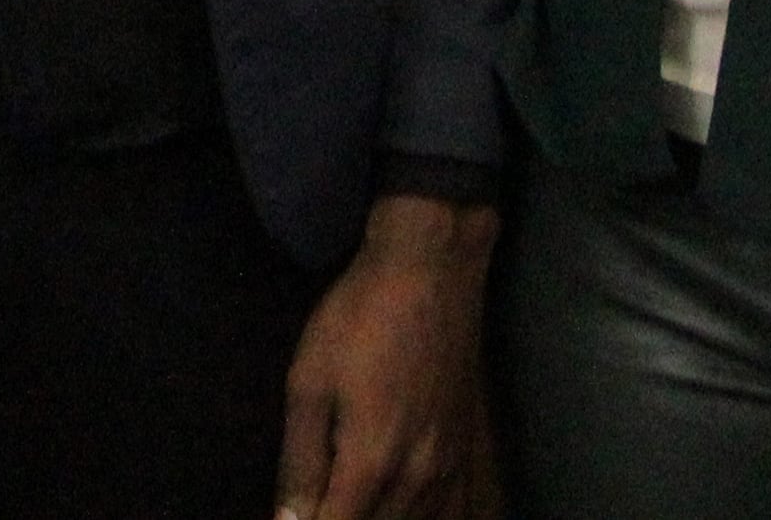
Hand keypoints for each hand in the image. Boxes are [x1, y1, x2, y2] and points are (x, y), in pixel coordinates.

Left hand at [274, 193, 491, 519]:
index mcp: (373, 464)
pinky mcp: (469, 453)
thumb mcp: (309, 383)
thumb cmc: (358, 319)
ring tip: (349, 504)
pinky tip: (406, 513)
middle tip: (316, 506)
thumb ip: (301, 462)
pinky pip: (456, 513)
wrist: (432, 274)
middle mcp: (420, 480)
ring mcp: (451, 469)